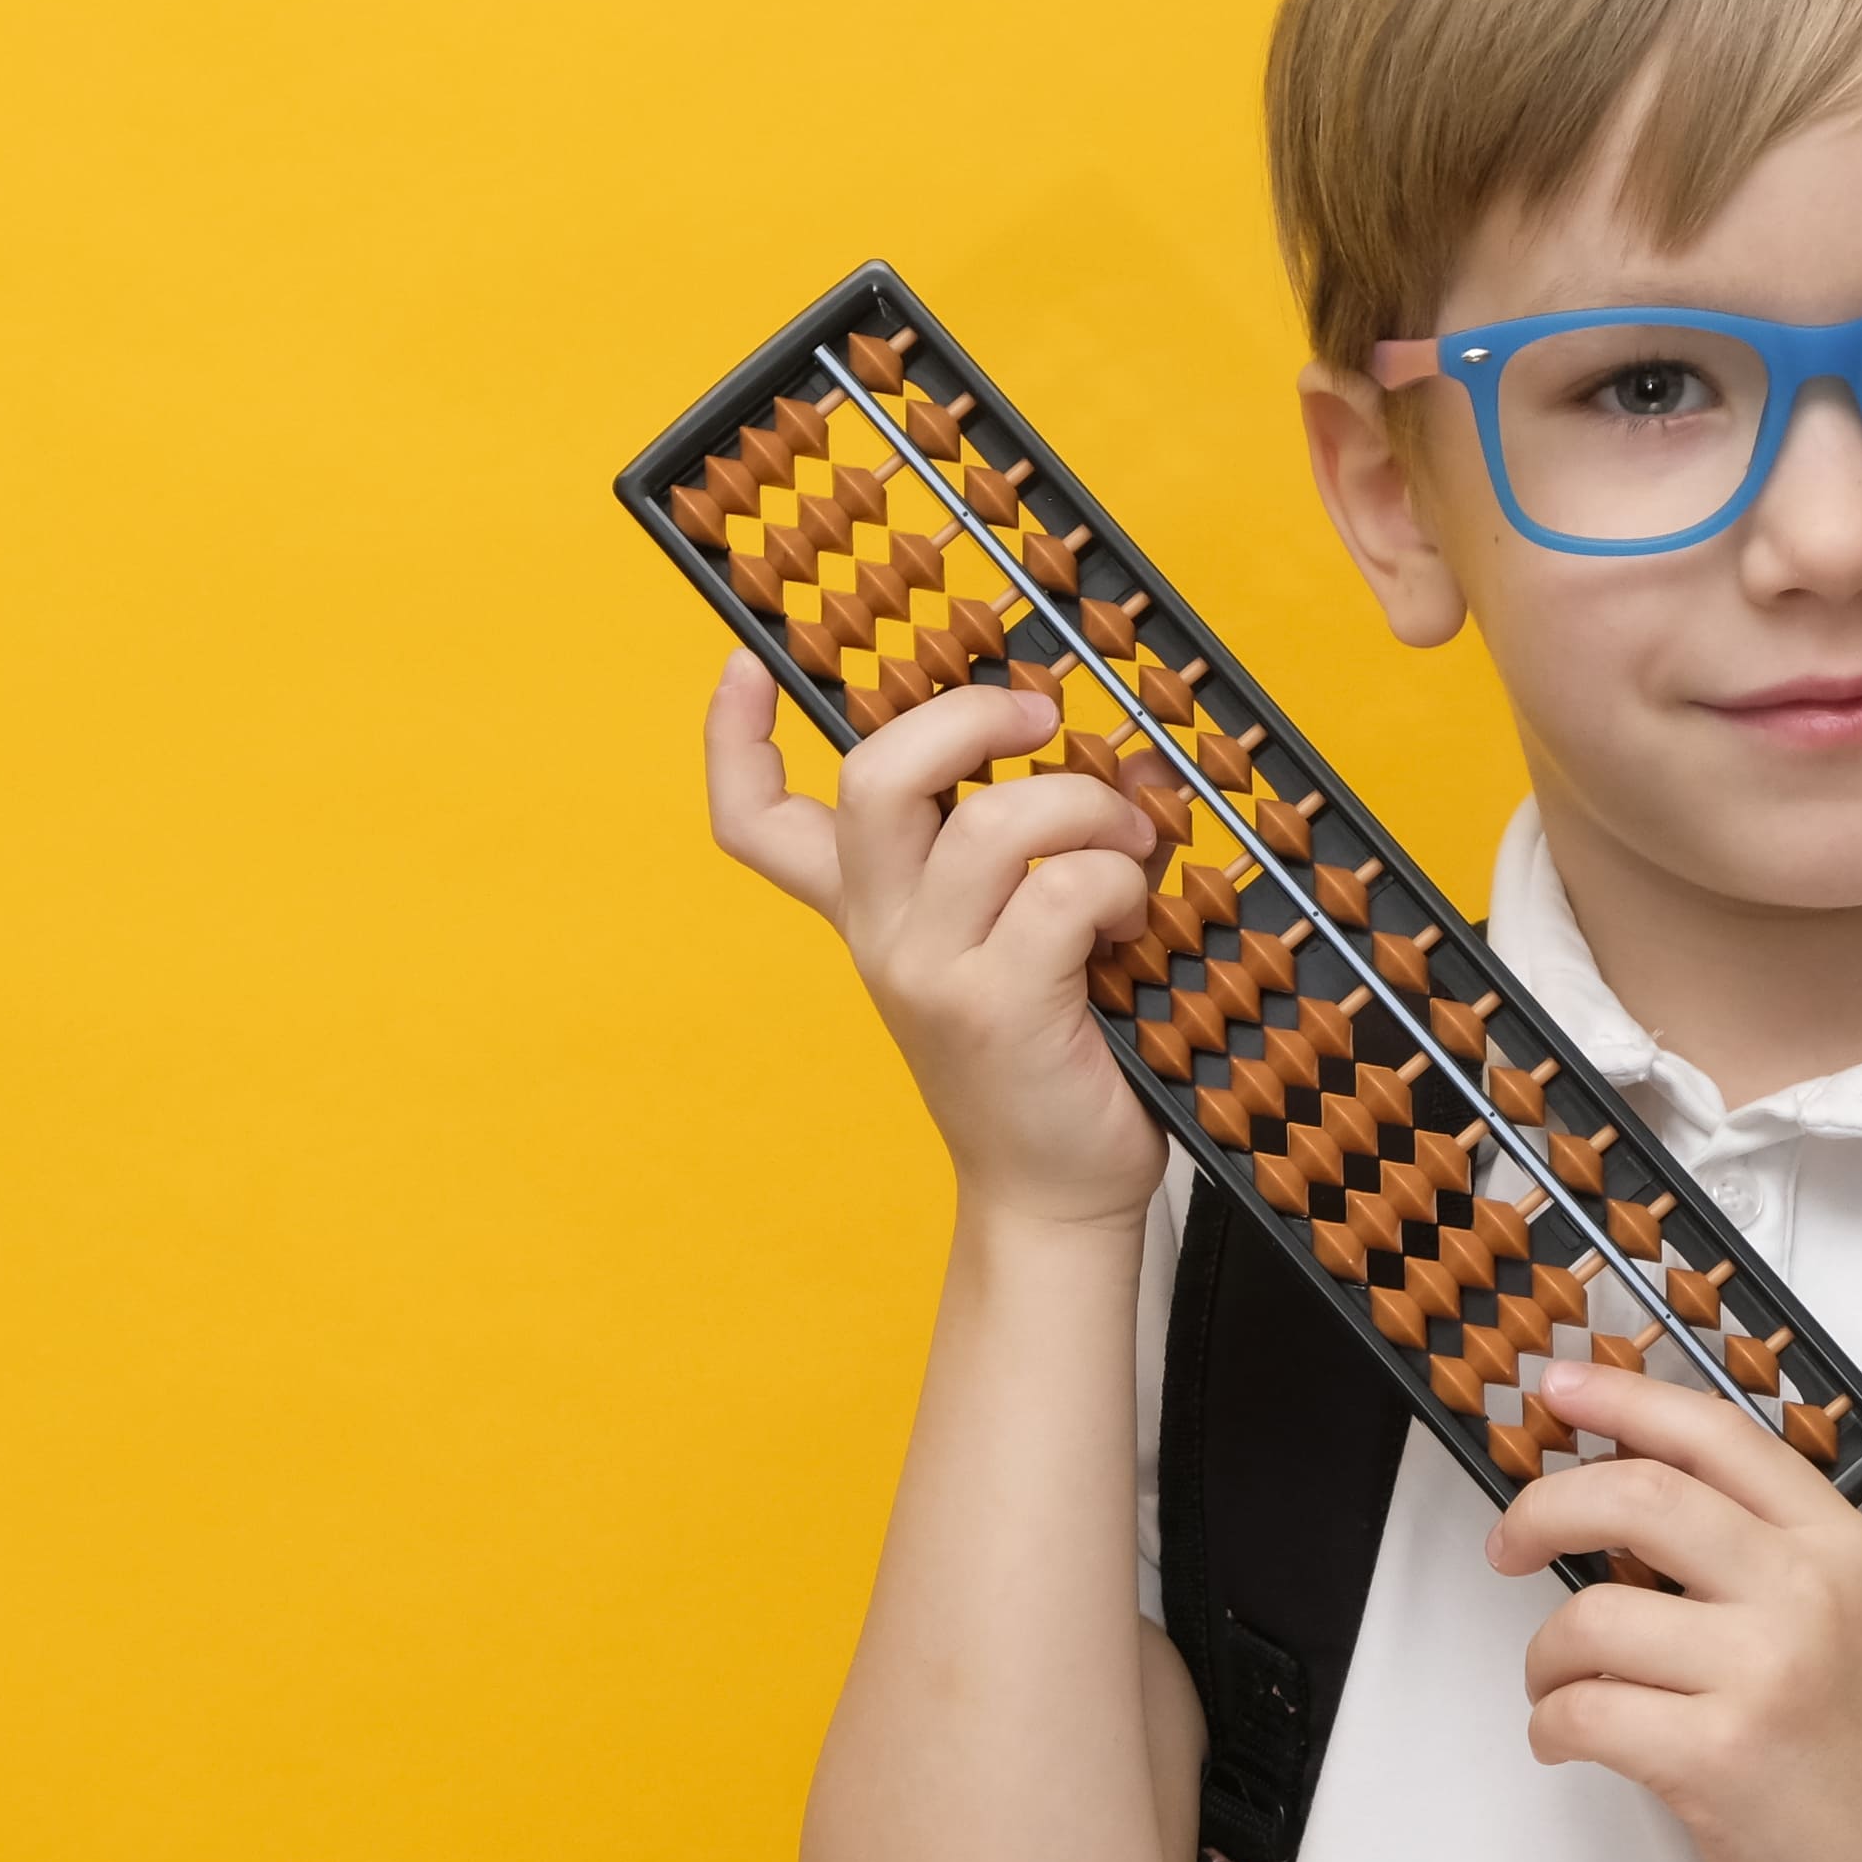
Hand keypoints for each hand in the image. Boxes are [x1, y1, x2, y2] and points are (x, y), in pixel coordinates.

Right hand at [699, 654, 1169, 1233]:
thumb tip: (1119, 753)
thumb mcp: (1015, 936)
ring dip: (1088, 810)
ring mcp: (930, 971)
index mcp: (867, 909)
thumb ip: (1042, 847)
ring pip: (995, 822)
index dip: (731, 737)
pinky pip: (1065, 888)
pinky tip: (1131, 920)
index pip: (754, 822)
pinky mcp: (997, 1007)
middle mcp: (881, 933)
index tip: (746, 667)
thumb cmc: (1048, 1052)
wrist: (1052, 1193)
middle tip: (1040, 721)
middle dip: (970, 717)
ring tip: (1131, 845)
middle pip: (873, 778)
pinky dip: (1119, 881)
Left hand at [1483, 1356, 1861, 1861]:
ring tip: (1560, 1687)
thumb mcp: (1838, 1603)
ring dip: (1544, 1657)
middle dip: (1542, 1511)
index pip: (1712, 1433)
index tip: (1554, 1387)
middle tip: (1508, 1547)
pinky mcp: (1719, 1757)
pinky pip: (1584, 1713)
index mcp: (1831, 1540)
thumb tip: (1609, 1495)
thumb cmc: (1856, 1735)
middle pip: (1636, 1497)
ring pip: (1591, 1620)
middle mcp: (1803, 1591)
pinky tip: (1568, 1739)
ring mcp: (1764, 1673)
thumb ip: (1748, 1543)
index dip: (1621, 1398)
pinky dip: (1550, 1724)